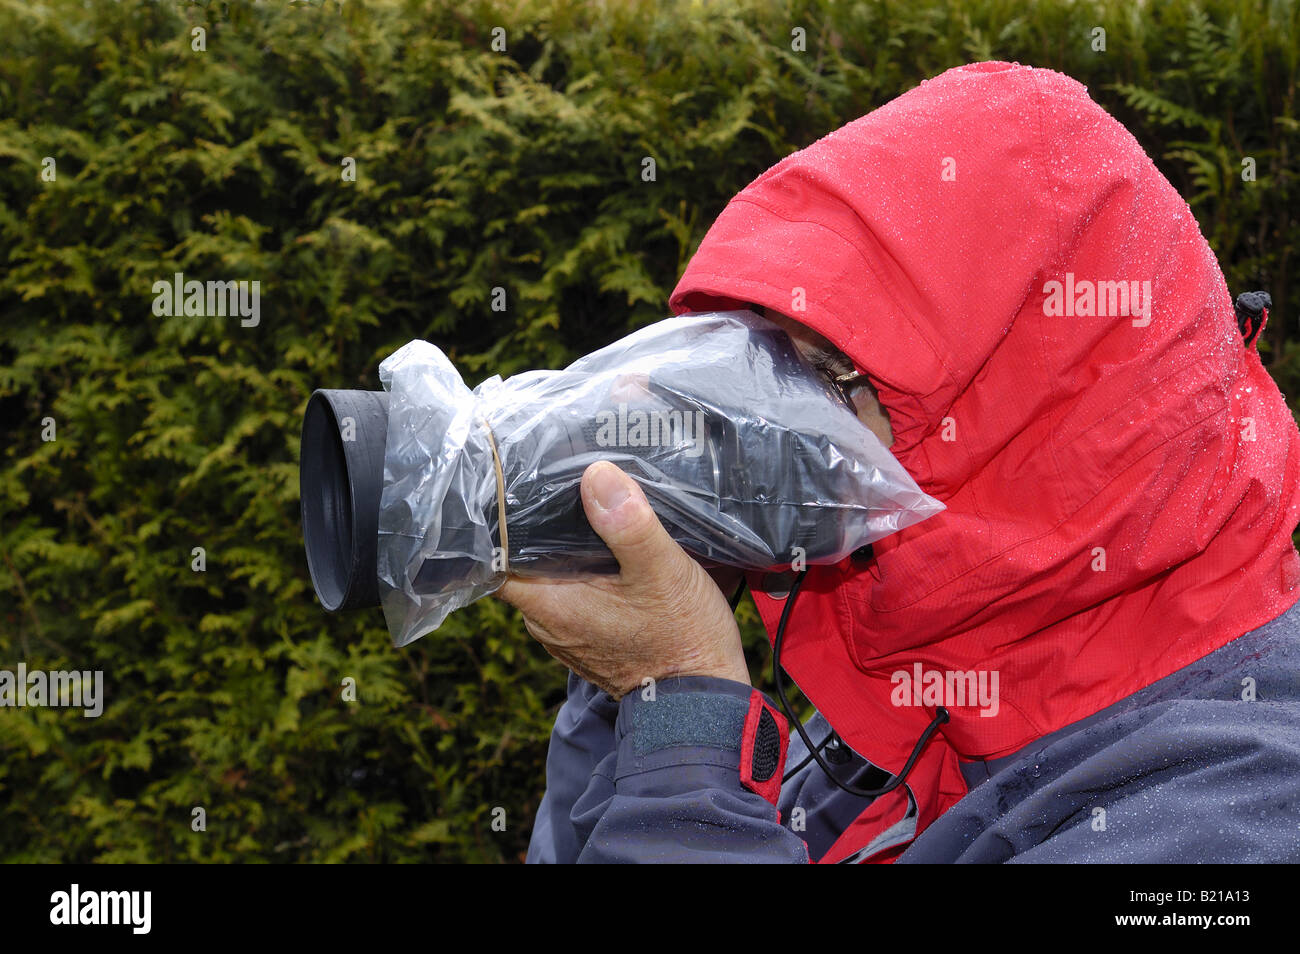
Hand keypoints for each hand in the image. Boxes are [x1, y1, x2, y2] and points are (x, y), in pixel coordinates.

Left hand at [496, 460, 749, 698]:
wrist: (702, 699)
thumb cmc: (682, 639)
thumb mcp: (662, 571)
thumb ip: (629, 525)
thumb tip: (597, 476)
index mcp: (548, 605)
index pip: (494, 558)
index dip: (500, 520)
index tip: (518, 485)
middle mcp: (546, 623)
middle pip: (523, 562)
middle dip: (541, 527)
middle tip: (567, 484)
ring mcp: (566, 633)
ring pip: (549, 577)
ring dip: (565, 550)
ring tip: (593, 512)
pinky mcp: (587, 637)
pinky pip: (572, 594)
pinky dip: (584, 572)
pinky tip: (611, 551)